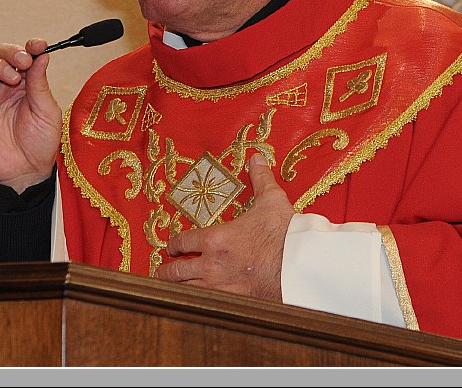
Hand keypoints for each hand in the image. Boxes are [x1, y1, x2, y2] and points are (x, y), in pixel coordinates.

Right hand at [0, 39, 62, 192]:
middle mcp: (5, 84)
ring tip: (10, 79)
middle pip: (0, 54)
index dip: (30, 46)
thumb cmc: (40, 143)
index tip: (39, 45)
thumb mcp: (47, 110)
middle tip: (23, 62)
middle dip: (11, 52)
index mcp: (27, 82)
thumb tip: (42, 55)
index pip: (24, 55)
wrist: (25, 170)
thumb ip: (40, 83)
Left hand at [154, 154, 294, 300]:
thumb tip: (256, 158)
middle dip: (166, 271)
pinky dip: (196, 303)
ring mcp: (222, 286)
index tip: (171, 247)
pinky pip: (206, 305)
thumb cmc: (283, 232)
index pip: (184, 241)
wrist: (300, 264)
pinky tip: (194, 304)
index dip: (173, 244)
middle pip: (177, 272)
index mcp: (216, 239)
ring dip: (175, 289)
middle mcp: (212, 264)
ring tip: (170, 290)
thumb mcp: (271, 200)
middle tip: (161, 271)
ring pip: (186, 291)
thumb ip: (260, 179)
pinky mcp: (234, 302)